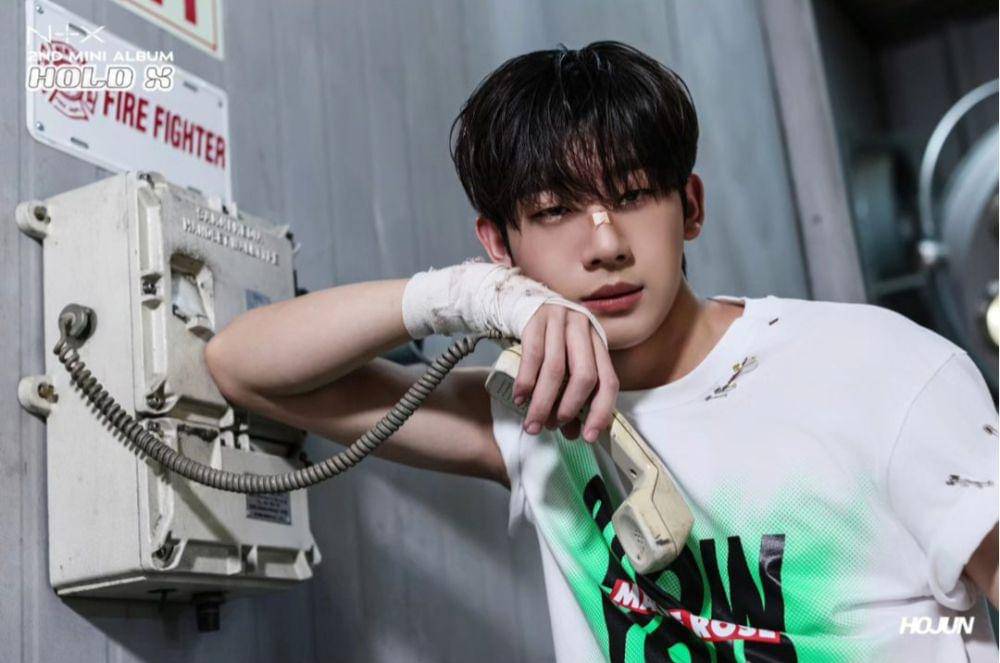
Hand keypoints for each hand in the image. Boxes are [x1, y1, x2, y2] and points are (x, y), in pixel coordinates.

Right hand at [512, 303, 618, 443]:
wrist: (523, 301)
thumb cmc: (549, 340)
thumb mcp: (566, 362)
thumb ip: (570, 395)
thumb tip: (571, 433)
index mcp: (598, 342)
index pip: (609, 380)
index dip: (601, 411)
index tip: (588, 436)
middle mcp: (583, 329)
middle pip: (585, 375)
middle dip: (569, 408)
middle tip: (553, 426)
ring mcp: (560, 321)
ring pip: (555, 369)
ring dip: (543, 402)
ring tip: (532, 423)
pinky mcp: (535, 319)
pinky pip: (532, 356)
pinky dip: (526, 382)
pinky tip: (520, 399)